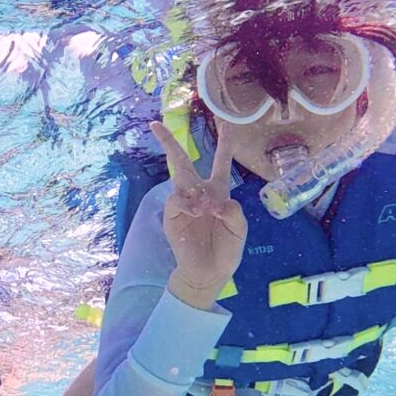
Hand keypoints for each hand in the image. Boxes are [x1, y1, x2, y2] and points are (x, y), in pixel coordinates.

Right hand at [151, 121, 246, 308]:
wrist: (210, 273)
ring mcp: (183, 204)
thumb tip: (216, 202)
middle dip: (169, 143)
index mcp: (218, 192)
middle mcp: (199, 193)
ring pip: (180, 180)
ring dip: (194, 188)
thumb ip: (233, 211)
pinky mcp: (172, 217)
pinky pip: (176, 201)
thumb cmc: (226, 250)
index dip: (224, 142)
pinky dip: (187, 203)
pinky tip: (196, 212)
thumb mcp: (239, 229)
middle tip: (156, 125)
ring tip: (206, 209)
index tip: (224, 122)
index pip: (221, 162)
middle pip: (183, 162)